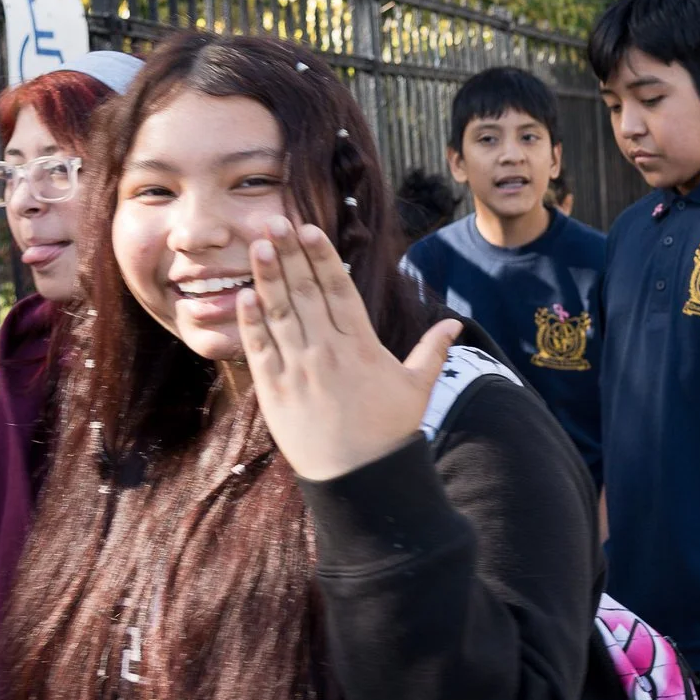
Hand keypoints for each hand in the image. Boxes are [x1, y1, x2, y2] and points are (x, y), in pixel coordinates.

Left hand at [238, 218, 461, 480]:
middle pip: (306, 292)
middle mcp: (328, 351)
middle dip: (289, 254)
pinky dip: (252, 321)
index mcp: (361, 345)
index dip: (322, 257)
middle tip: (273, 221)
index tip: (309, 230)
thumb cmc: (390, 432)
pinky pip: (261, 349)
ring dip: (267, 277)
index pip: (338, 290)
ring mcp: (299, 369)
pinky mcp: (276, 391)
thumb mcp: (417, 388)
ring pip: (280, 313)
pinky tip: (245, 295)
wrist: (360, 478)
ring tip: (257, 244)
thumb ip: (431, 351)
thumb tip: (454, 324)